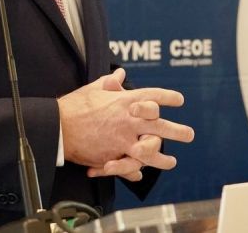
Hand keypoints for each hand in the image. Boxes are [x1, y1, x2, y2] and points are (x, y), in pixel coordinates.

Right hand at [58, 68, 193, 172]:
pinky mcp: (114, 156)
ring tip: (172, 162)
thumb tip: (120, 73)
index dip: (169, 97)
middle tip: (189, 135)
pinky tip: (142, 174)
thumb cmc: (75, 106)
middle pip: (161, 125)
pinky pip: (131, 167)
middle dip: (178, 131)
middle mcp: (129, 120)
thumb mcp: (94, 88)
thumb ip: (111, 82)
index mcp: (126, 101)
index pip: (155, 96)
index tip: (179, 100)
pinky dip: (136, 172)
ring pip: (152, 151)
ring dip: (163, 158)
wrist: (58, 127)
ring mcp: (123, 140)